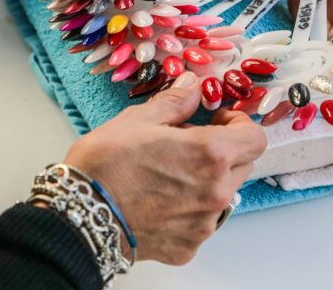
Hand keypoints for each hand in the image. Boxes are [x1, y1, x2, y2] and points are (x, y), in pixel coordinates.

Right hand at [63, 72, 266, 264]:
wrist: (77, 216)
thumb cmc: (105, 166)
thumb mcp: (139, 120)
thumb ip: (175, 101)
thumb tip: (192, 85)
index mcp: (211, 155)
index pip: (255, 138)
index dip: (240, 125)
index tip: (218, 121)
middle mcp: (216, 192)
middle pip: (243, 165)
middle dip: (224, 150)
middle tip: (190, 142)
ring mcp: (203, 223)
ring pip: (223, 194)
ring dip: (208, 180)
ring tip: (170, 172)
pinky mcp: (188, 246)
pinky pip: (201, 222)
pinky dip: (189, 208)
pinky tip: (160, 199)